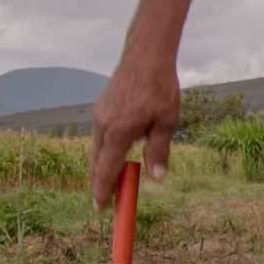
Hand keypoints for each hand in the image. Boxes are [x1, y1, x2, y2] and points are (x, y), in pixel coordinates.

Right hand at [90, 50, 180, 210]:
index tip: (101, 208)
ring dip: (101, 167)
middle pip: (97, 163)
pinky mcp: (100, 108)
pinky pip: (99, 136)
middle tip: (106, 201)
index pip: (106, 170)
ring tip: (111, 182)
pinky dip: (103, 150)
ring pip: (96, 149)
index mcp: (118, 132)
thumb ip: (159, 151)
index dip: (103, 191)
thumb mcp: (166, 122)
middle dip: (100, 183)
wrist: (145, 56)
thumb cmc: (160, 88)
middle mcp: (103, 125)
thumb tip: (156, 178)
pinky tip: (114, 153)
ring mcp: (99, 115)